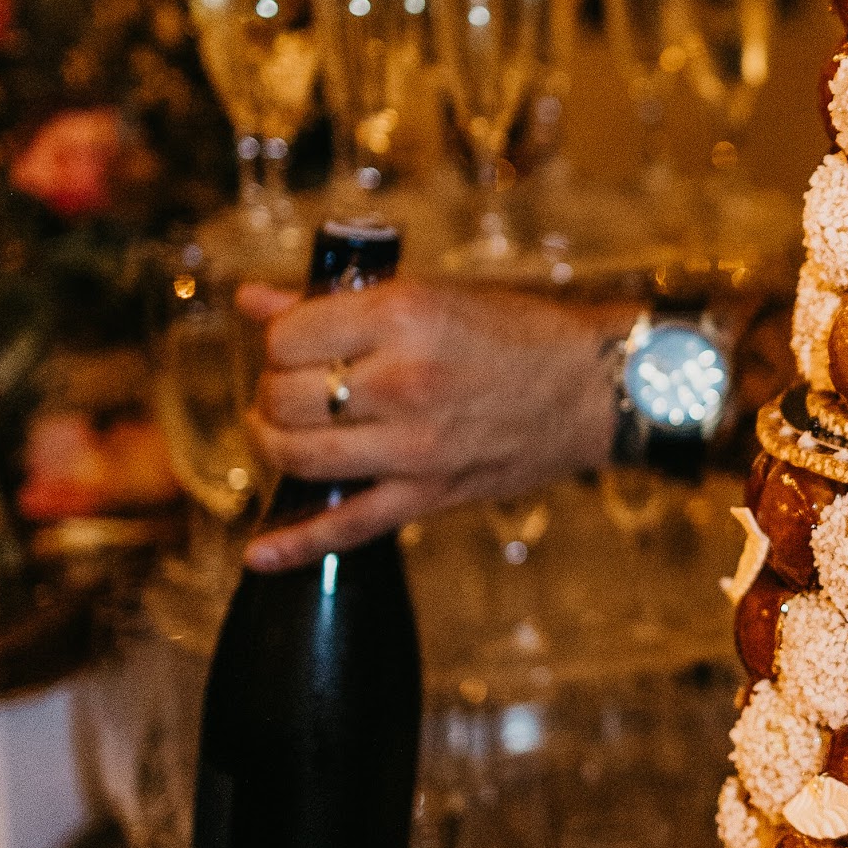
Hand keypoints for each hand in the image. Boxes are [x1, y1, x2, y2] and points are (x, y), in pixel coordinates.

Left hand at [238, 278, 633, 568]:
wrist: (595, 387)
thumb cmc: (519, 331)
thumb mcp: (431, 294)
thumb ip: (338, 301)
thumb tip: (252, 300)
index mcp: (402, 317)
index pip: (287, 337)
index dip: (276, 339)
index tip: (292, 342)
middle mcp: (402, 381)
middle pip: (283, 398)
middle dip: (271, 391)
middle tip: (291, 386)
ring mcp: (414, 446)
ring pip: (298, 456)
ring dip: (274, 444)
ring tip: (282, 432)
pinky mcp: (430, 494)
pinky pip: (348, 526)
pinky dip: (297, 544)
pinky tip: (260, 554)